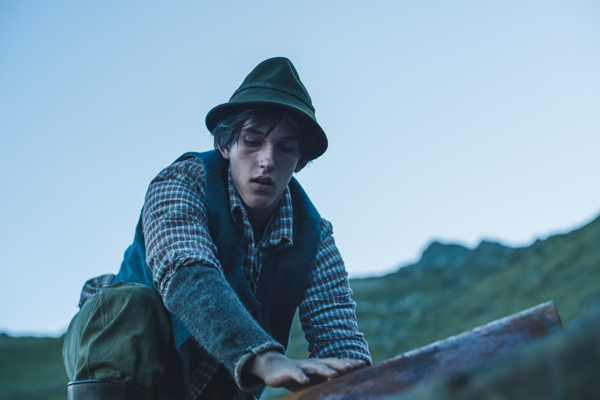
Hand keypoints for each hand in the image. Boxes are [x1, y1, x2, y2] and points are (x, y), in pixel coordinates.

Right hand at [243, 351, 365, 391]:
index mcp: (321, 366)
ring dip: (325, 369)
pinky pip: (295, 373)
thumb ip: (327, 383)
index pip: (337, 363)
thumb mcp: (314, 381)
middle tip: (353, 368)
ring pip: (314, 366)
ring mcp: (302, 366)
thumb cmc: (298, 376)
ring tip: (334, 374)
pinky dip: (300, 376)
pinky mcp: (289, 371)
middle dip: (341, 364)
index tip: (364, 365)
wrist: (274, 368)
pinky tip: (305, 381)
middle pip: (329, 362)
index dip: (350, 363)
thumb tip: (344, 389)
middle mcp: (313, 363)